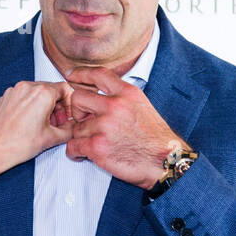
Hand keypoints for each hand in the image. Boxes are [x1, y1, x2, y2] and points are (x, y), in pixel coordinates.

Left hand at [0, 80, 76, 175]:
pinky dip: (29, 105)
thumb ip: (70, 129)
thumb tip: (74, 126)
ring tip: (43, 123)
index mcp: (42, 93)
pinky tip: (29, 121)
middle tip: (57, 122)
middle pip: (51, 89)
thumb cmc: (18, 145)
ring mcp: (14, 91)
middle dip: (57, 105)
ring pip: (36, 92)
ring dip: (44, 105)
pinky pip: (23, 96)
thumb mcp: (52, 138)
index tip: (68, 114)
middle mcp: (27, 87)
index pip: (65, 89)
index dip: (70, 103)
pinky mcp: (5, 97)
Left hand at [61, 66, 187, 188]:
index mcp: (127, 93)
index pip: (98, 74)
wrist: (165, 162)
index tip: (69, 75)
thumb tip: (99, 96)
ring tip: (95, 144)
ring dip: (81, 137)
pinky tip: (84, 155)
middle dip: (78, 112)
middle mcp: (115, 106)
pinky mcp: (97, 146)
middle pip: (77, 98)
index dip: (80, 73)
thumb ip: (121, 98)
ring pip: (75, 127)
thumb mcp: (142, 107)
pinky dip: (75, 153)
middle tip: (87, 123)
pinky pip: (72, 146)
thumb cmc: (155, 139)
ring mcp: (105, 126)